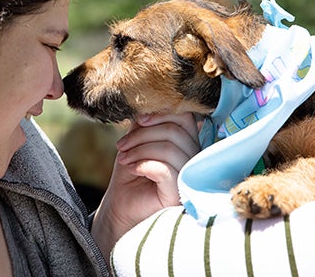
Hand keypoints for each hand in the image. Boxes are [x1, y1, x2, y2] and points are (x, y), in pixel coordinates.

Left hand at [91, 112, 198, 261]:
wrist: (120, 205)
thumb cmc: (131, 171)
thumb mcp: (136, 140)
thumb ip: (145, 122)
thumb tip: (146, 108)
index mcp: (187, 142)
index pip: (185, 117)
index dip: (162, 113)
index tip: (138, 120)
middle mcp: (194, 158)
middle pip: (175, 131)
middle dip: (142, 135)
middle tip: (121, 146)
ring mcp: (189, 176)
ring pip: (169, 149)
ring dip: (139, 150)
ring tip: (123, 158)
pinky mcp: (179, 194)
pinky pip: (165, 170)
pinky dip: (143, 164)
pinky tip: (131, 168)